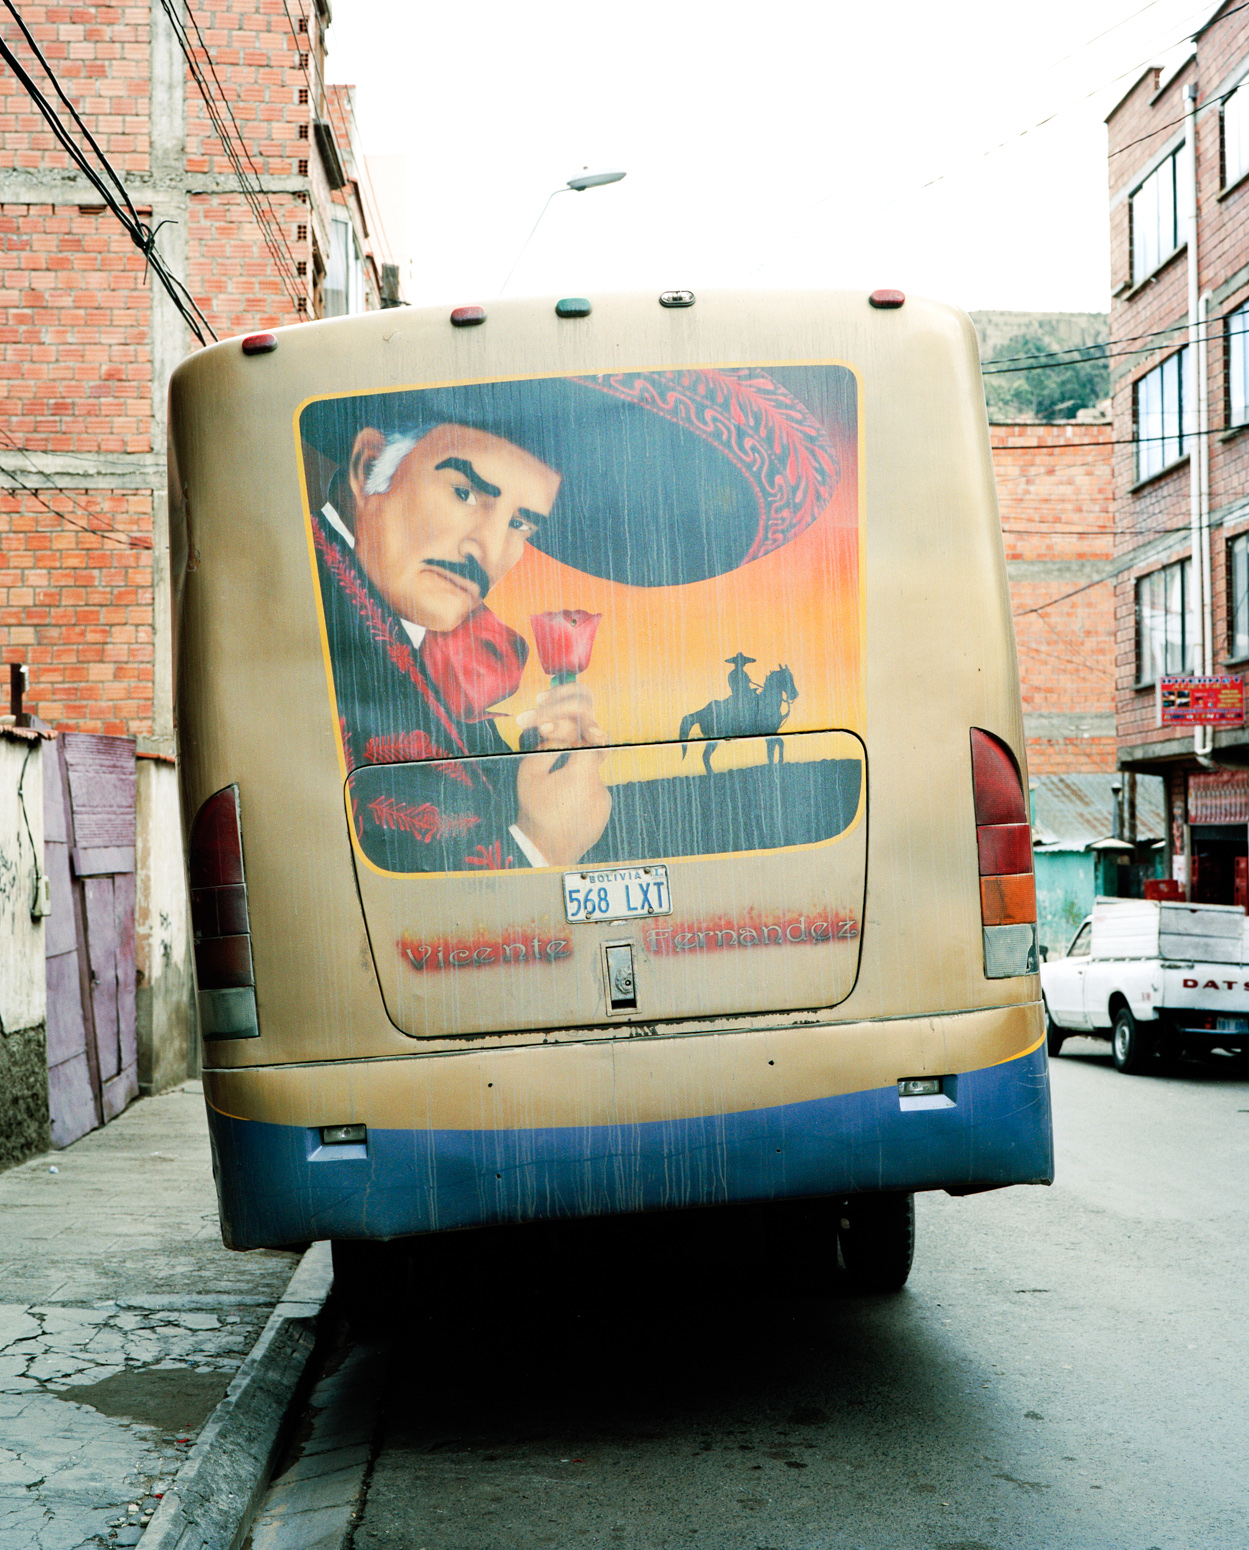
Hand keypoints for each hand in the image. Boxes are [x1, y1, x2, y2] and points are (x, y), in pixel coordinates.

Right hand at [515, 684, 610, 864]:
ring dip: (576, 778)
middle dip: (577, 753)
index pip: (592, 738)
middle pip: (594, 757)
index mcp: (582, 774)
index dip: (579, 732)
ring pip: (592, 778)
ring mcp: (604, 802)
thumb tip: (561, 731)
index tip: (564, 736)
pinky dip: (580, 796)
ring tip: (555, 797)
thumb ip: (548, 745)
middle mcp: (599, 786)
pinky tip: (564, 810)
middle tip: (558, 762)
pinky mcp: (604, 814)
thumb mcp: (530, 772)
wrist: (544, 852)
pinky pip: (594, 796)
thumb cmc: (534, 811)